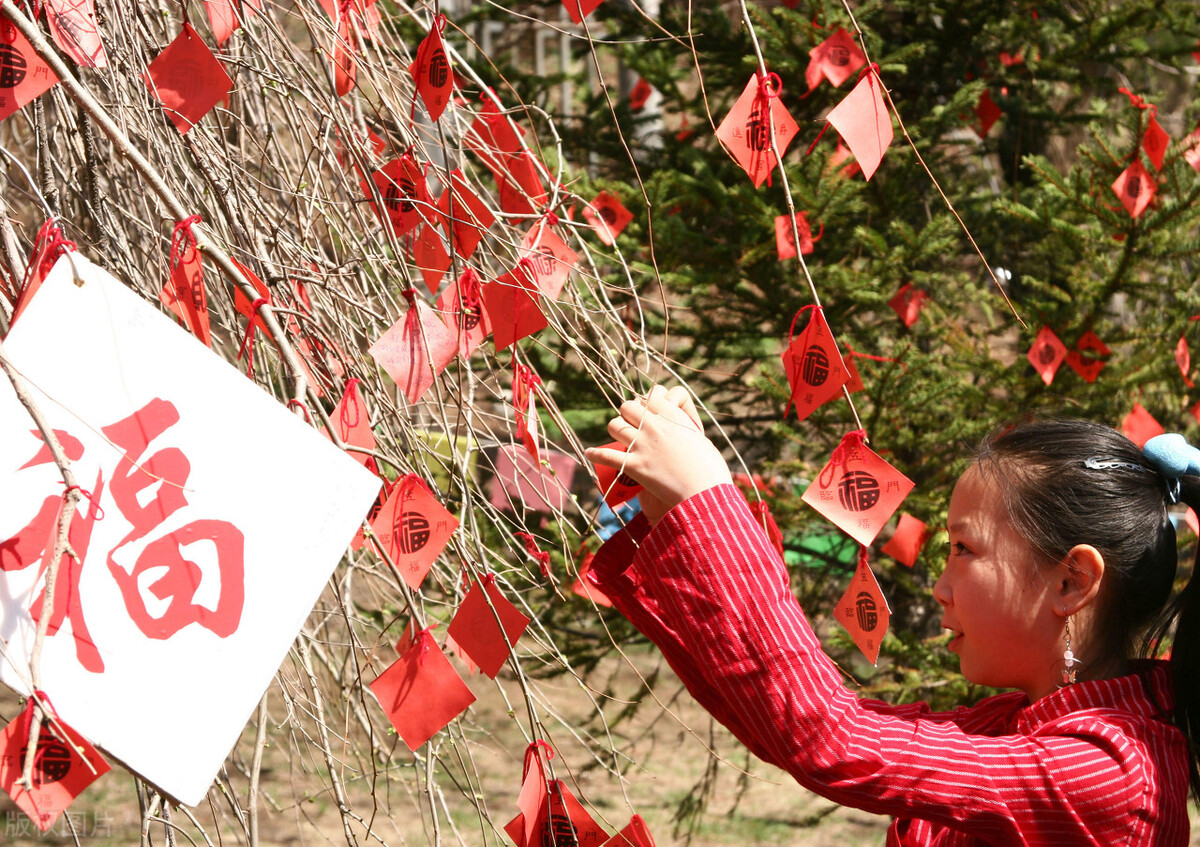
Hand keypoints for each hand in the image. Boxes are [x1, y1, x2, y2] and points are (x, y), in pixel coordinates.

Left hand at [585, 385, 731, 524]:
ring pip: (615, 425)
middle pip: (627, 406)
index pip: (650, 396)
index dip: (645, 404)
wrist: (704, 495)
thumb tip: (682, 434)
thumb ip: (687, 432)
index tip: (646, 412)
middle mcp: (655, 426)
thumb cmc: (710, 471)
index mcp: (673, 417)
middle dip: (627, 415)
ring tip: (617, 438)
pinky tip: (588, 453)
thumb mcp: (701, 441)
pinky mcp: (634, 466)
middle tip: (631, 426)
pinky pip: (606, 455)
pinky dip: (595, 454)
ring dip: (615, 430)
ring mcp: (642, 445)